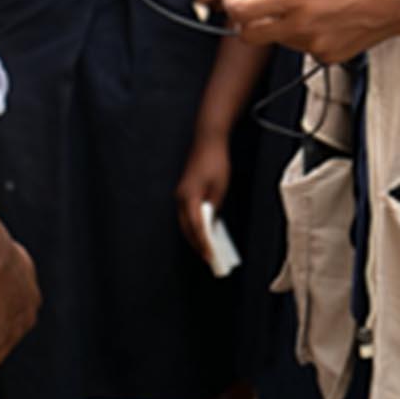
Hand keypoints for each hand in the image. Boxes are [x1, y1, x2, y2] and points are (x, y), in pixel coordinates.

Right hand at [175, 133, 231, 265]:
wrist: (207, 140)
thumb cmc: (216, 162)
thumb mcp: (219, 187)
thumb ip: (213, 206)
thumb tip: (210, 223)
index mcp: (189, 196)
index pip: (196, 227)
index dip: (203, 243)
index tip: (210, 256)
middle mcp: (180, 197)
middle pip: (187, 227)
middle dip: (197, 244)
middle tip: (209, 259)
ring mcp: (180, 194)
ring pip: (185, 221)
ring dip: (195, 235)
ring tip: (208, 249)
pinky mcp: (184, 191)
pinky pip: (187, 213)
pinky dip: (195, 224)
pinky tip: (206, 231)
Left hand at [222, 0, 399, 62]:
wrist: (397, 1)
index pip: (241, 12)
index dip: (230, 2)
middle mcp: (300, 27)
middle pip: (249, 36)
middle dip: (245, 19)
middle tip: (255, 2)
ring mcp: (313, 46)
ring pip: (276, 39)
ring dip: (278, 22)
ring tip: (306, 2)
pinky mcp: (325, 57)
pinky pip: (300, 46)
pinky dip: (302, 33)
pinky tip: (324, 17)